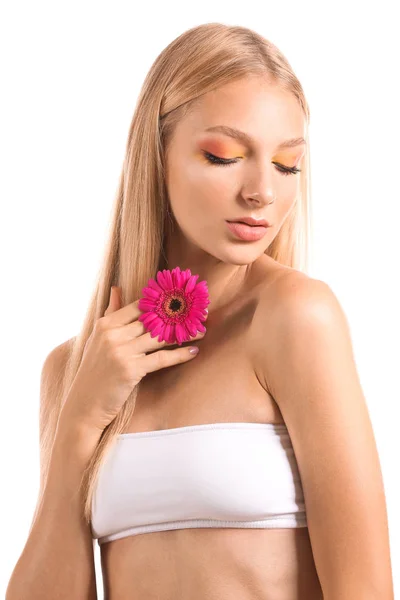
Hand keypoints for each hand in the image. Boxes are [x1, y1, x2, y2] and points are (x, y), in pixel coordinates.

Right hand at [59, 286, 205, 433]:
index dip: (162, 301)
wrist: (84, 404)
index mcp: (105, 324)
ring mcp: (121, 352)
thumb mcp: (98, 338)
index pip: (139, 305)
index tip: (182, 300)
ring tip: (202, 331)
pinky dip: (180, 354)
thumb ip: (110, 312)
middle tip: (199, 314)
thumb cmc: (94, 371)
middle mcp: (112, 335)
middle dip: (178, 316)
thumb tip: (116, 287)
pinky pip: (161, 358)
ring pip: (160, 337)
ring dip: (185, 333)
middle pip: (152, 319)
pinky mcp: (130, 370)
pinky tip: (194, 351)